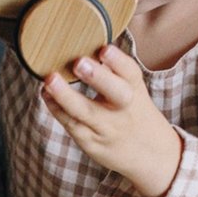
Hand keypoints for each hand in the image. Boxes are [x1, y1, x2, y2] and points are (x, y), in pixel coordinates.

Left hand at [42, 44, 182, 196]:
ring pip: (86, 113)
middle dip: (98, 78)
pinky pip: (71, 124)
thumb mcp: (133, 91)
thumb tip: (85, 40)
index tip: (104, 49)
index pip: (131, 74)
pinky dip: (57, 109)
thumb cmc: (135, 113)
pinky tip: (46, 94)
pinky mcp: (91, 142)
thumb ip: (114, 72)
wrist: (152, 156)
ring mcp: (107, 128)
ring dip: (65, 96)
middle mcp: (124, 110)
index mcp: (136, 92)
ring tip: (49, 80)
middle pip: (116, 93)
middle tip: (80, 62)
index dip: (118, 61)